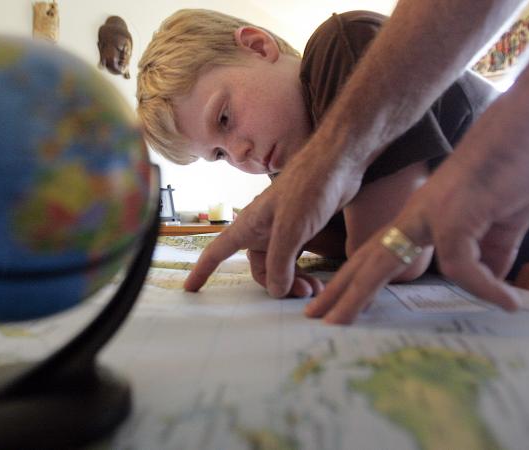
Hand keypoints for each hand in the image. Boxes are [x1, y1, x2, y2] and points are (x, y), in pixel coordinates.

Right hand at [184, 140, 363, 295]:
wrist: (338, 161)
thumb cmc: (309, 186)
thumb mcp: (291, 229)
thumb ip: (280, 262)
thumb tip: (276, 291)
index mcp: (249, 225)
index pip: (216, 252)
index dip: (202, 271)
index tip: (190, 289)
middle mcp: (262, 229)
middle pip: (259, 268)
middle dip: (276, 285)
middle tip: (301, 294)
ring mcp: (282, 229)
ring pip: (280, 266)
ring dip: (294, 281)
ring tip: (314, 289)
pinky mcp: (302, 228)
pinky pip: (296, 258)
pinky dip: (304, 271)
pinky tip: (318, 280)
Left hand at [305, 96, 528, 323]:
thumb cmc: (522, 162)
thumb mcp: (503, 218)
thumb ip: (492, 249)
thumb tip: (493, 281)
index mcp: (425, 216)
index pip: (380, 252)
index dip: (358, 279)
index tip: (340, 303)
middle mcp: (419, 215)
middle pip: (366, 259)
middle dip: (338, 291)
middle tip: (312, 317)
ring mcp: (433, 214)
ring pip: (383, 263)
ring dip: (359, 297)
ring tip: (337, 324)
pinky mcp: (457, 215)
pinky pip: (464, 266)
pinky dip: (487, 286)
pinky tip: (507, 301)